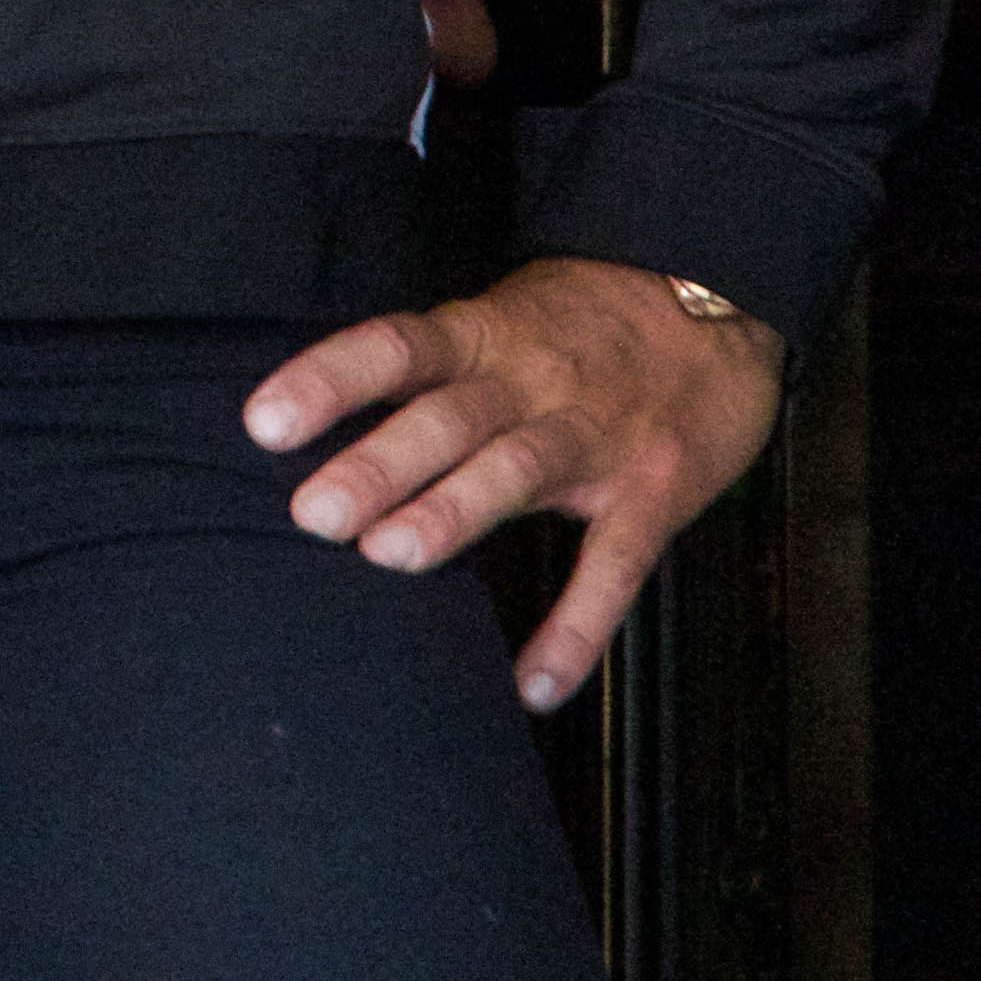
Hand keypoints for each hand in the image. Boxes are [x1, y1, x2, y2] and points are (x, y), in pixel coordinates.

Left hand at [243, 254, 783, 711]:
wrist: (717, 297)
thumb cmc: (588, 320)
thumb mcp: (504, 318)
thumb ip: (433, 368)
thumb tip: (325, 421)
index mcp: (485, 336)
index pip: (395, 348)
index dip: (329, 380)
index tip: (263, 421)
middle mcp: (531, 382)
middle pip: (446, 417)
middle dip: (380, 464)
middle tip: (313, 512)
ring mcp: (595, 436)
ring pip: (516, 471)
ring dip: (454, 512)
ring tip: (392, 555)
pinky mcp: (655, 489)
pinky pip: (616, 564)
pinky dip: (578, 625)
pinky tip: (537, 683)